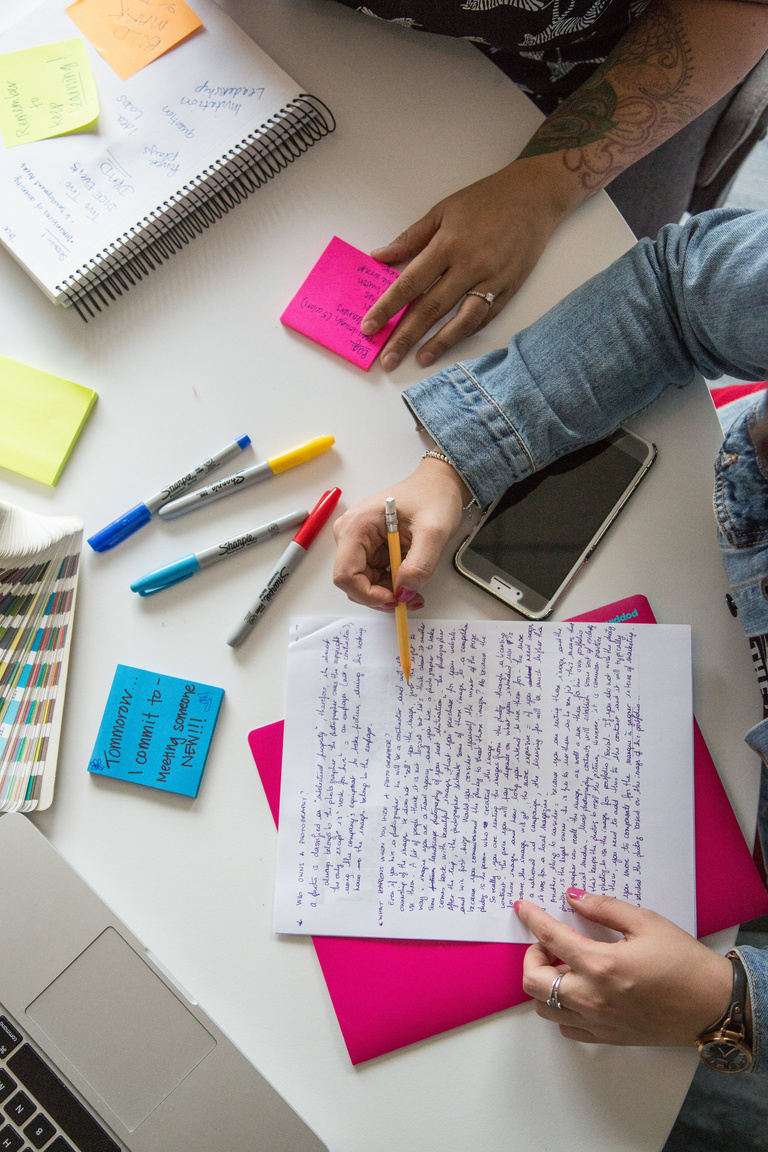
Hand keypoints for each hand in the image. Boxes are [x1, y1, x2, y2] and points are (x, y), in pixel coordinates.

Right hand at [332, 456, 468, 609]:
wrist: (440, 484)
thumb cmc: (433, 496)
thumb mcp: (433, 532)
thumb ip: (419, 566)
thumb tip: (404, 592)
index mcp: (357, 526)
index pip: (346, 574)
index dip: (368, 594)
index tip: (395, 599)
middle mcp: (351, 534)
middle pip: (353, 581)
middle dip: (380, 595)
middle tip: (410, 598)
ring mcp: (359, 541)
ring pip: (364, 582)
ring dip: (388, 592)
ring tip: (414, 590)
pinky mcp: (370, 547)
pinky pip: (374, 575)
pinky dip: (391, 584)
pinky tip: (409, 581)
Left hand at [361, 156, 574, 371]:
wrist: (535, 196)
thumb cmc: (486, 200)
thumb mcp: (443, 210)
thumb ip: (410, 238)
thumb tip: (379, 257)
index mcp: (448, 245)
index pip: (410, 284)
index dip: (387, 308)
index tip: (369, 327)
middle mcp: (469, 266)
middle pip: (431, 309)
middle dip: (406, 336)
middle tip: (387, 359)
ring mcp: (492, 280)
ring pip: (461, 320)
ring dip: (438, 344)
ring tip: (419, 360)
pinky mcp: (510, 289)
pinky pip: (484, 317)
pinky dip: (465, 333)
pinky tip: (448, 344)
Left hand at [516, 888, 733, 1046]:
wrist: (713, 1005)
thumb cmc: (684, 961)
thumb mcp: (646, 922)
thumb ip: (604, 909)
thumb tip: (573, 897)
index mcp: (600, 964)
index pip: (550, 938)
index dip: (532, 919)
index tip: (523, 908)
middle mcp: (592, 997)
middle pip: (533, 981)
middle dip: (532, 957)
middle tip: (549, 943)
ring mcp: (598, 1021)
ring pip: (545, 1008)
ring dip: (544, 984)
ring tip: (564, 967)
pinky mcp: (608, 1037)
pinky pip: (568, 1027)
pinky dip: (562, 1009)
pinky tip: (577, 991)